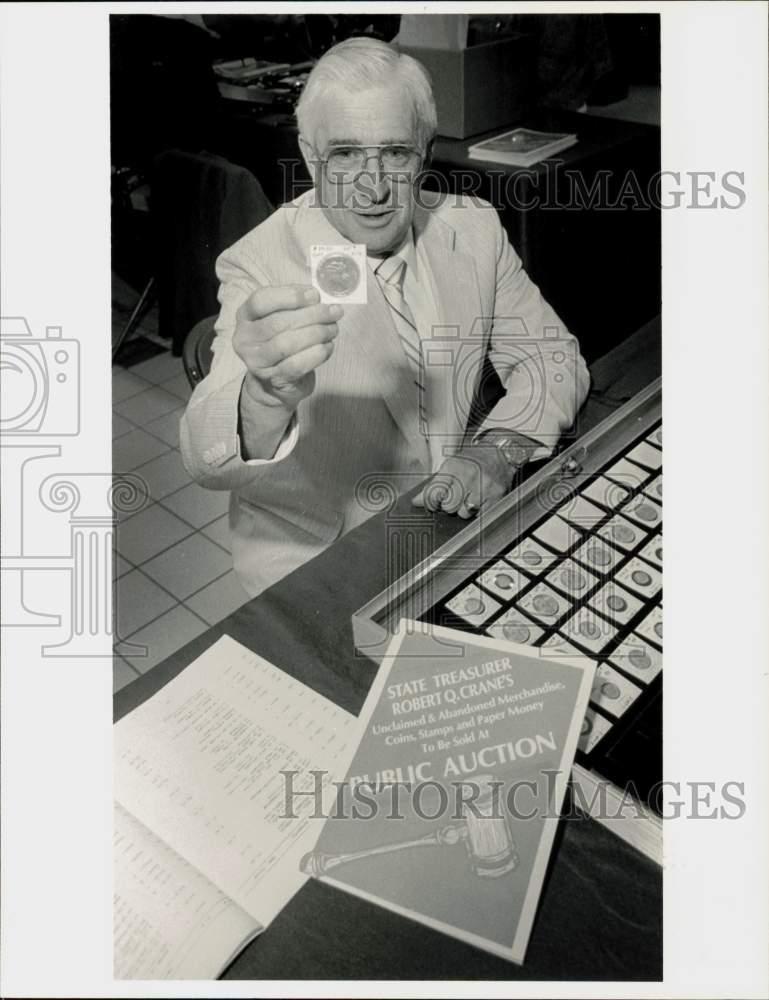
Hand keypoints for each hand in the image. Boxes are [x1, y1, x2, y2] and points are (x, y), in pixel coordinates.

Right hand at [233, 285, 341, 410]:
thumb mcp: (282, 317)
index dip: (289, 295)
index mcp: (245, 316)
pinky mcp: (273, 379)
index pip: (260, 300)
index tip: (315, 295)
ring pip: (287, 344)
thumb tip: (314, 296)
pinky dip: (317, 353)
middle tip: (334, 312)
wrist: (276, 381)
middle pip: (277, 323)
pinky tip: (328, 346)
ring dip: (316, 334)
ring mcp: (256, 361)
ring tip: (333, 329)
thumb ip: (294, 303)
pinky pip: (297, 364)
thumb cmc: (282, 340)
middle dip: (312, 315)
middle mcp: (244, 339)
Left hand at [411, 445, 514, 518]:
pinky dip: (478, 512)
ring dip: (464, 509)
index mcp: (453, 466)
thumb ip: (433, 484)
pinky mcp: (496, 497)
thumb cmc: (474, 459)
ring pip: (463, 513)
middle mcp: (468, 476)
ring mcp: (483, 487)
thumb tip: (417, 502)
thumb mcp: (451, 465)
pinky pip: (479, 516)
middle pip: (448, 507)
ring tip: (470, 496)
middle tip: (457, 495)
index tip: (433, 503)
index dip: (431, 503)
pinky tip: (480, 500)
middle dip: (450, 505)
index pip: (434, 495)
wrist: (502, 452)